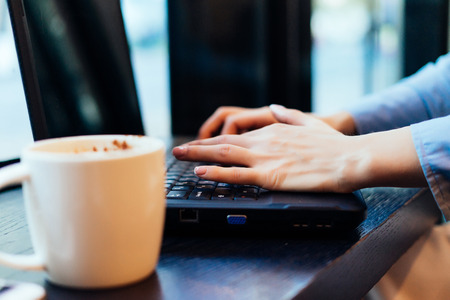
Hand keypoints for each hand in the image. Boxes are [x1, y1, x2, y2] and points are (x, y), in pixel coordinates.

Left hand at [174, 105, 425, 191]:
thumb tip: (272, 106)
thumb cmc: (332, 145)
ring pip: (223, 154)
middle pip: (222, 142)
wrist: (348, 158)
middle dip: (197, 146)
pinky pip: (236, 174)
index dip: (214, 140)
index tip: (200, 143)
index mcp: (271, 130)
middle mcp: (263, 141)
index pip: (235, 135)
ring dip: (199, 155)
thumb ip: (287, 114)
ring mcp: (264, 158)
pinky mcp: (269, 176)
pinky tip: (200, 172)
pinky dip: (216, 173)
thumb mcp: (308, 123)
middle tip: (178, 148)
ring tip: (180, 156)